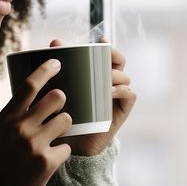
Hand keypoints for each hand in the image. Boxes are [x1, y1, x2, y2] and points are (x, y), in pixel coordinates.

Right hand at [0, 59, 71, 185]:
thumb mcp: (0, 134)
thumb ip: (15, 114)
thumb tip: (37, 91)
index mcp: (5, 118)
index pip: (29, 84)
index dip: (46, 69)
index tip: (57, 61)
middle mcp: (19, 127)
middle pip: (55, 97)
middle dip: (62, 101)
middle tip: (58, 109)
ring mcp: (33, 144)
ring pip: (66, 119)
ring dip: (64, 127)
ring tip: (54, 138)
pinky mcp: (47, 162)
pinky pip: (67, 146)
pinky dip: (62, 153)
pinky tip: (50, 162)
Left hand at [49, 38, 135, 156]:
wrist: (69, 144)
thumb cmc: (62, 113)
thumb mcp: (58, 88)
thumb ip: (57, 66)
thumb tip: (56, 41)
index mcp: (95, 74)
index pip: (107, 55)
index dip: (108, 46)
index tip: (101, 41)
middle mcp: (108, 83)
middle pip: (120, 62)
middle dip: (115, 55)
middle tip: (106, 54)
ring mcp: (116, 97)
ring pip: (125, 77)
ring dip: (116, 74)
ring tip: (104, 78)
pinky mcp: (120, 112)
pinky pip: (130, 95)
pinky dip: (123, 90)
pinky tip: (111, 91)